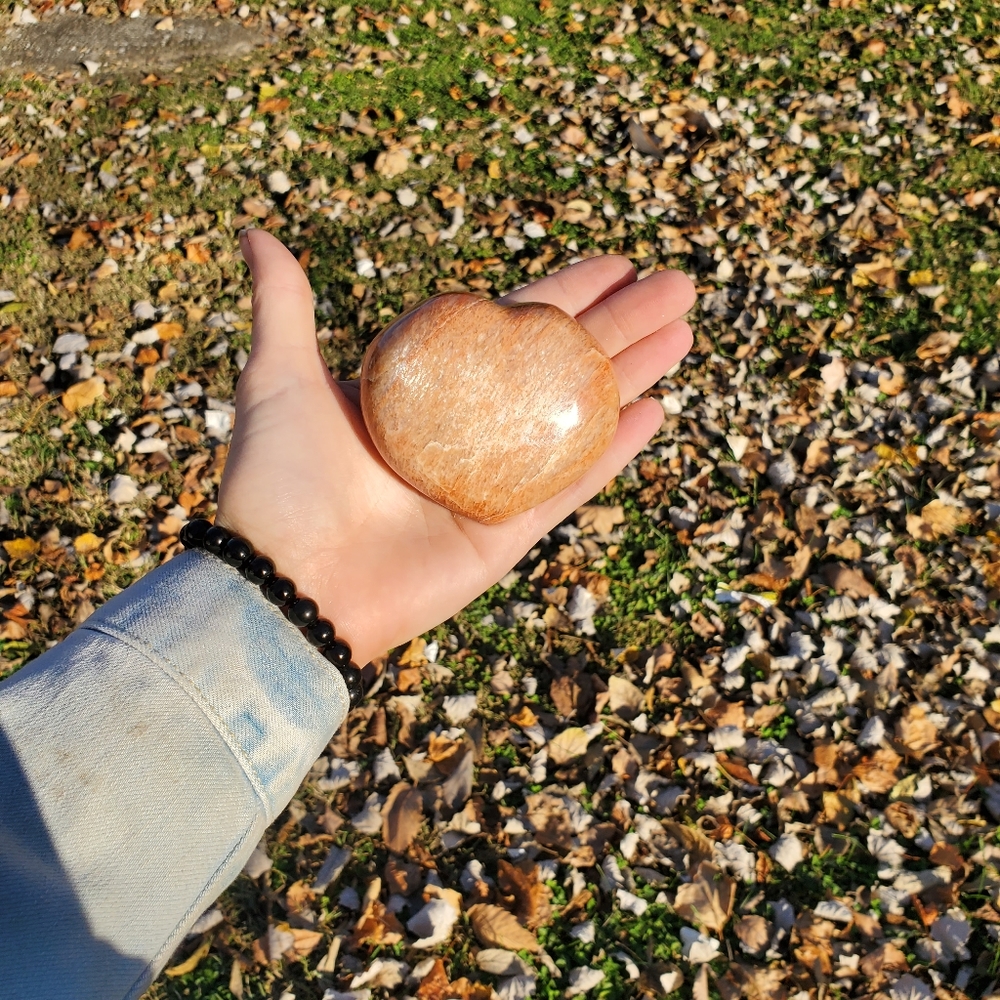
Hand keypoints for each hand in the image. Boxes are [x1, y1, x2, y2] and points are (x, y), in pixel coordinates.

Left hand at [217, 230, 694, 666]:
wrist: (286, 585)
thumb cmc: (278, 481)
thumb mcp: (280, 378)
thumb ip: (285, 304)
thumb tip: (254, 231)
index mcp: (427, 387)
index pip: (510, 326)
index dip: (565, 292)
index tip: (616, 262)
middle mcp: (467, 428)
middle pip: (559, 362)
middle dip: (621, 323)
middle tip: (678, 287)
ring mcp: (493, 480)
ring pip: (578, 413)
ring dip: (634, 373)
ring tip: (684, 332)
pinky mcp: (508, 532)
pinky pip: (572, 483)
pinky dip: (615, 449)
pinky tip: (657, 410)